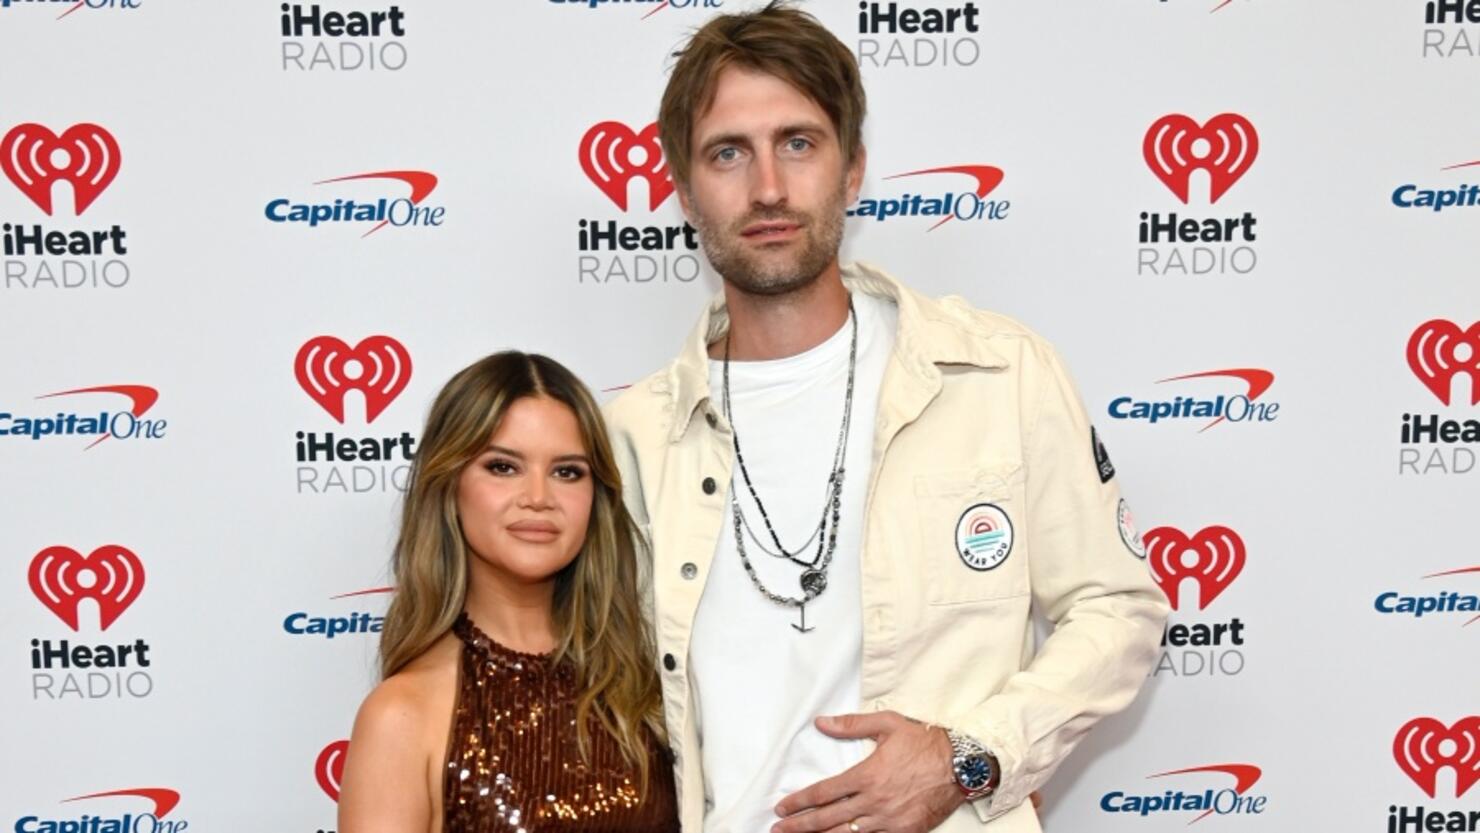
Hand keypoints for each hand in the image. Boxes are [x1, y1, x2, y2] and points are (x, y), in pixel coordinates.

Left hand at [773, 711, 961, 832]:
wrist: (962, 765)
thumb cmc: (925, 742)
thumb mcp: (887, 724)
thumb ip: (851, 725)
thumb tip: (821, 723)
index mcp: (867, 775)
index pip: (824, 792)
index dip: (800, 802)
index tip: (782, 807)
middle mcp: (874, 801)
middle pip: (828, 818)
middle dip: (800, 826)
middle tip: (778, 830)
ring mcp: (889, 820)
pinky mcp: (905, 832)